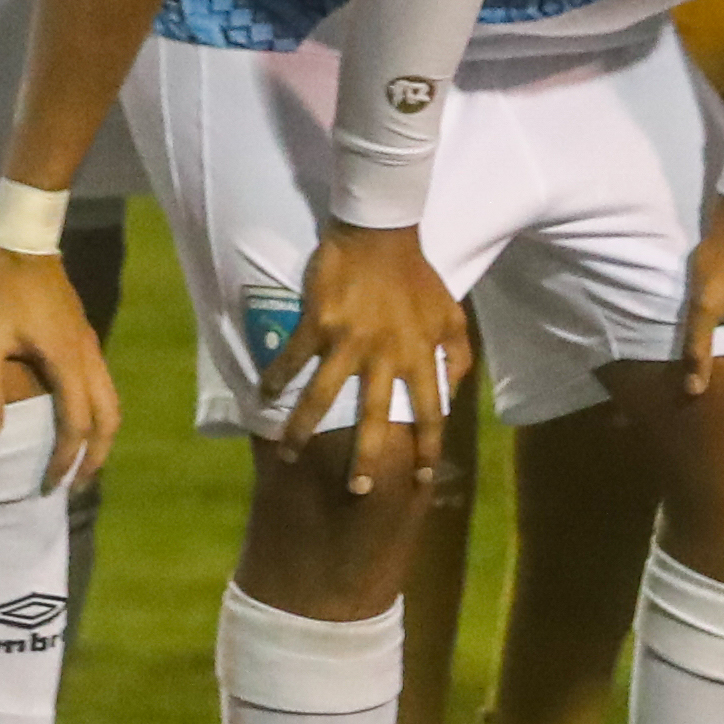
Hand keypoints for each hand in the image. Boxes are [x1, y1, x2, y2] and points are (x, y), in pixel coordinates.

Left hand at [0, 239, 121, 486]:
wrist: (24, 242)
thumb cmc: (1, 290)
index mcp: (65, 362)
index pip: (76, 425)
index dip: (65, 459)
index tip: (49, 484)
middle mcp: (86, 358)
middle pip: (108, 420)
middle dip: (96, 458)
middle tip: (76, 486)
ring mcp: (89, 346)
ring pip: (112, 403)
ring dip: (102, 437)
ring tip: (84, 461)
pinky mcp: (84, 337)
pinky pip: (103, 386)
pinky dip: (98, 414)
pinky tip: (78, 420)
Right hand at [269, 222, 466, 497]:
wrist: (381, 231)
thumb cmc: (416, 276)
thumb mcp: (451, 313)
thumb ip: (459, 354)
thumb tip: (453, 392)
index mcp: (420, 353)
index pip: (430, 410)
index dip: (429, 445)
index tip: (424, 478)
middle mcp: (385, 354)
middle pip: (375, 416)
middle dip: (366, 457)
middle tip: (358, 491)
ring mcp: (349, 340)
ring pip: (323, 396)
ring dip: (304, 428)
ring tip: (289, 455)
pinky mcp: (319, 322)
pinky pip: (293, 356)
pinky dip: (276, 376)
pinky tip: (264, 395)